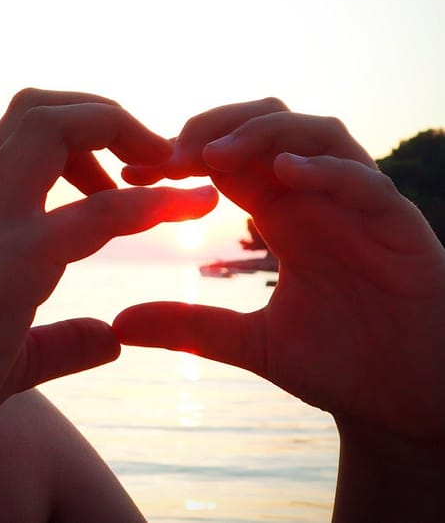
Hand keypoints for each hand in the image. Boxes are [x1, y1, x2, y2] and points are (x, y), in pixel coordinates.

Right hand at [0, 89, 217, 463]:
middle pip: (39, 107)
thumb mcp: (13, 356)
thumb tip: (110, 339)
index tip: (129, 177)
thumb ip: (63, 342)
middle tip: (154, 159)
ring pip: (54, 128)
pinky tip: (193, 209)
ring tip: (172, 170)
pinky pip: (92, 213)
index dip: (86, 137)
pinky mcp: (12, 263)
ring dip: (123, 133)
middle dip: (104, 113)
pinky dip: (149, 204)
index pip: (29, 135)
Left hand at [114, 99, 444, 445]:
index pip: (227, 158)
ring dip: (263, 133)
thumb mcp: (250, 343)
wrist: (406, 405)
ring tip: (214, 156)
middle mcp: (317, 197)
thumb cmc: (338, 363)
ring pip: (317, 133)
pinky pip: (366, 182)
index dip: (179, 154)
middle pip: (268, 123)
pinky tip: (288, 174)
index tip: (131, 173)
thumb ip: (191, 327)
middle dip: (215, 126)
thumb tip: (121, 324)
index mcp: (280, 213)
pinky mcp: (400, 228)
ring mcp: (359, 206)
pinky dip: (327, 169)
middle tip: (168, 155)